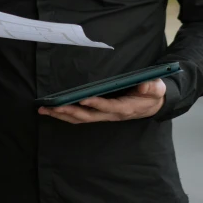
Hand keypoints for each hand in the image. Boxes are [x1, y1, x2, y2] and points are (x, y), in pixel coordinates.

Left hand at [37, 79, 166, 123]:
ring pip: (81, 118)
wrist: (152, 105)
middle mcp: (112, 114)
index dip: (97, 104)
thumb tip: (143, 84)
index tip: (83, 99)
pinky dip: (66, 114)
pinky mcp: (99, 114)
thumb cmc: (153, 95)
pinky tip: (54, 110)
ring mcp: (104, 115)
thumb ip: (152, 87)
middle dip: (69, 112)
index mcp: (126, 108)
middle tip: (52, 107)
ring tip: (45, 109)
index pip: (109, 107)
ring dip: (62, 114)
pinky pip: (81, 117)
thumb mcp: (157, 89)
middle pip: (88, 116)